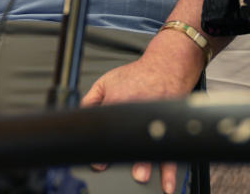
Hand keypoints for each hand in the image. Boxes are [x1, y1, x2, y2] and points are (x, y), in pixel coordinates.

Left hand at [81, 50, 202, 193]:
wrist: (167, 66)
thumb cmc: (138, 76)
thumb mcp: (106, 82)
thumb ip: (90, 101)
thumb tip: (78, 119)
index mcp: (119, 101)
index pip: (105, 127)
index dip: (99, 147)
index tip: (96, 161)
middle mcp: (138, 112)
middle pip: (129, 137)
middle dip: (121, 153)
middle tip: (112, 164)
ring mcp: (155, 120)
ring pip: (151, 146)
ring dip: (146, 162)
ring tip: (140, 175)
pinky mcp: (168, 127)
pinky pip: (171, 152)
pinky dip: (169, 171)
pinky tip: (166, 185)